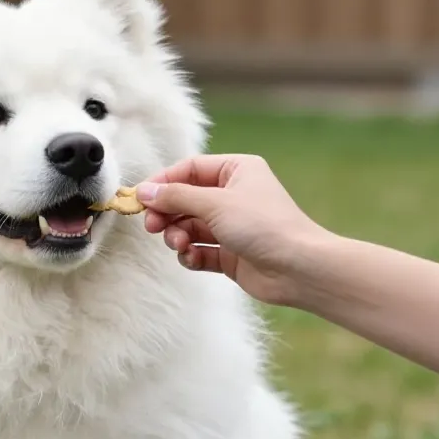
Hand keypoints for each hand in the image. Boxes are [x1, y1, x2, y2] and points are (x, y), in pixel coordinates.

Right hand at [135, 154, 331, 305]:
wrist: (298, 268)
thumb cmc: (264, 225)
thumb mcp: (215, 203)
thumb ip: (176, 196)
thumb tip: (143, 191)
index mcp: (236, 170)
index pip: (189, 170)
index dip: (163, 183)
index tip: (140, 198)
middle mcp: (234, 195)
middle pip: (186, 199)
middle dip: (167, 213)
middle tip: (153, 226)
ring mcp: (232, 226)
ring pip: (190, 227)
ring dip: (178, 236)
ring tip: (179, 245)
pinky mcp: (231, 254)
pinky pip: (200, 250)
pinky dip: (191, 255)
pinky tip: (192, 258)